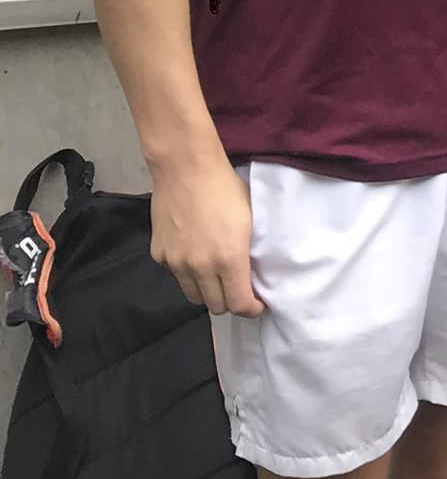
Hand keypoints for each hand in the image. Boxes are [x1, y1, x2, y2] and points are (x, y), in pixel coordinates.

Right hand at [150, 157, 261, 317]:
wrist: (186, 169)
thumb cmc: (225, 189)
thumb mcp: (249, 222)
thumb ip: (247, 254)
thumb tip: (249, 274)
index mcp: (228, 259)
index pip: (239, 303)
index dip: (251, 308)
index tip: (256, 304)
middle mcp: (200, 267)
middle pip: (215, 306)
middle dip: (229, 302)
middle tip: (236, 288)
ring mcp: (176, 263)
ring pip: (192, 295)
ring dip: (206, 291)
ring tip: (215, 276)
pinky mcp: (158, 254)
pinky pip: (175, 274)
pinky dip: (186, 272)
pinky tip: (193, 253)